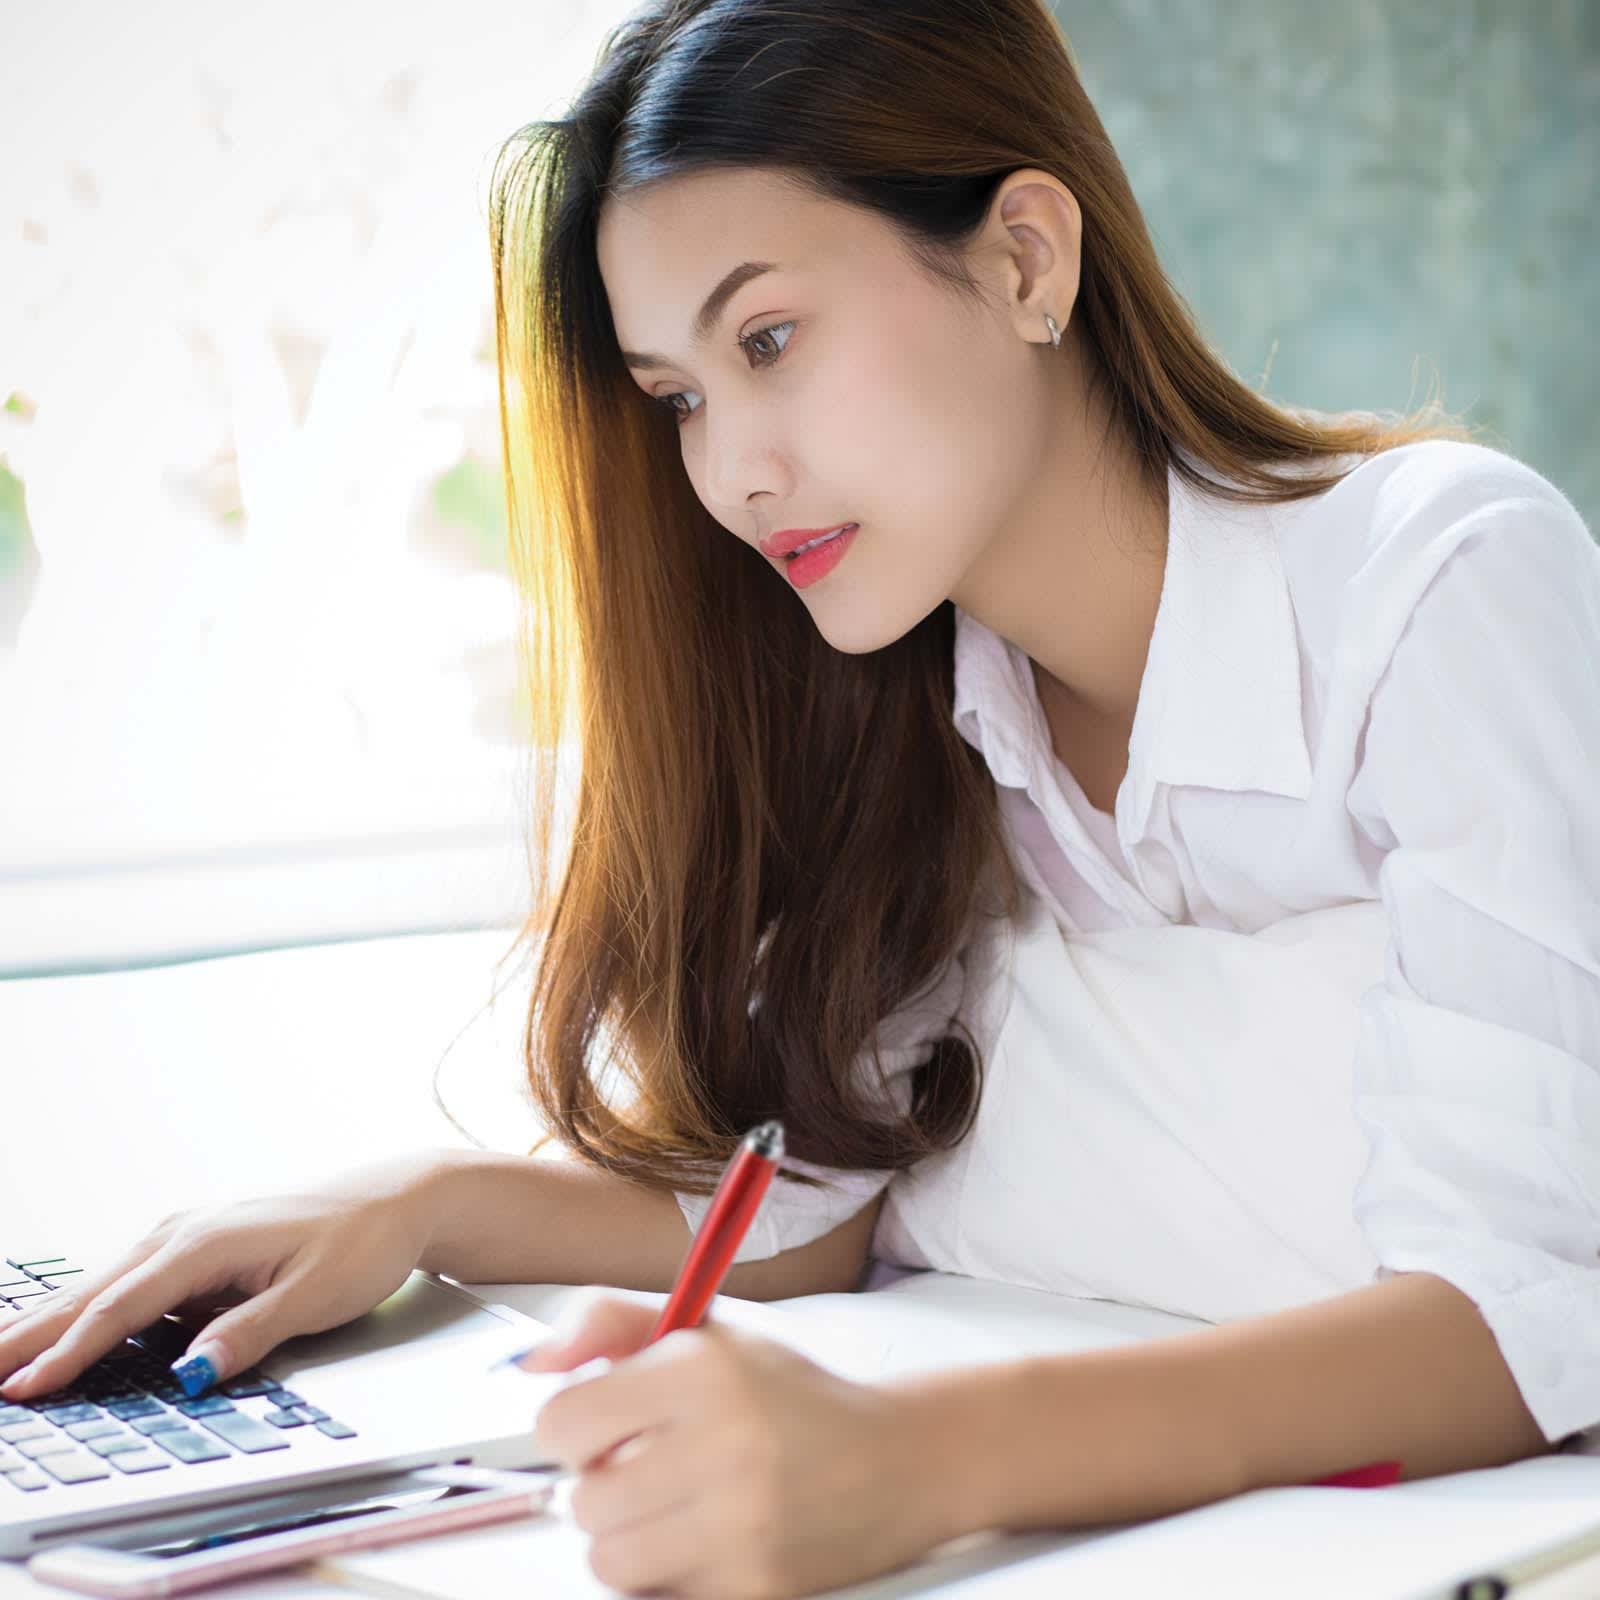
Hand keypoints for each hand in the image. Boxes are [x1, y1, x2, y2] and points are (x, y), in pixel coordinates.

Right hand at [0, 1151, 446, 1401]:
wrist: (400, 1196)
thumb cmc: (364, 1239)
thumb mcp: (315, 1295)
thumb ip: (248, 1333)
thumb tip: (189, 1373)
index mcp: (208, 1242)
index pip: (123, 1310)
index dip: (70, 1354)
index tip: (26, 1390)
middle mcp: (187, 1231)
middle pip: (94, 1292)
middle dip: (30, 1334)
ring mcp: (190, 1234)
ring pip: (104, 1284)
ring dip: (48, 1318)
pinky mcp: (200, 1246)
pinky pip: (130, 1280)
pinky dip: (86, 1304)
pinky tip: (59, 1325)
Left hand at [521, 1293, 947, 1598]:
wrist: (897, 1461)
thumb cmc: (790, 1395)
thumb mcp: (707, 1333)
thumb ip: (611, 1325)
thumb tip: (532, 1365)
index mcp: (702, 1369)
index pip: (563, 1422)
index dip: (574, 1429)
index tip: (602, 1428)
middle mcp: (722, 1441)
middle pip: (583, 1500)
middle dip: (604, 1486)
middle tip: (648, 1468)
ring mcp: (741, 1522)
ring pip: (610, 1559)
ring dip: (630, 1538)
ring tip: (674, 1508)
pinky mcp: (756, 1586)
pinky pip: (659, 1598)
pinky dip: (670, 1576)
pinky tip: (706, 1540)